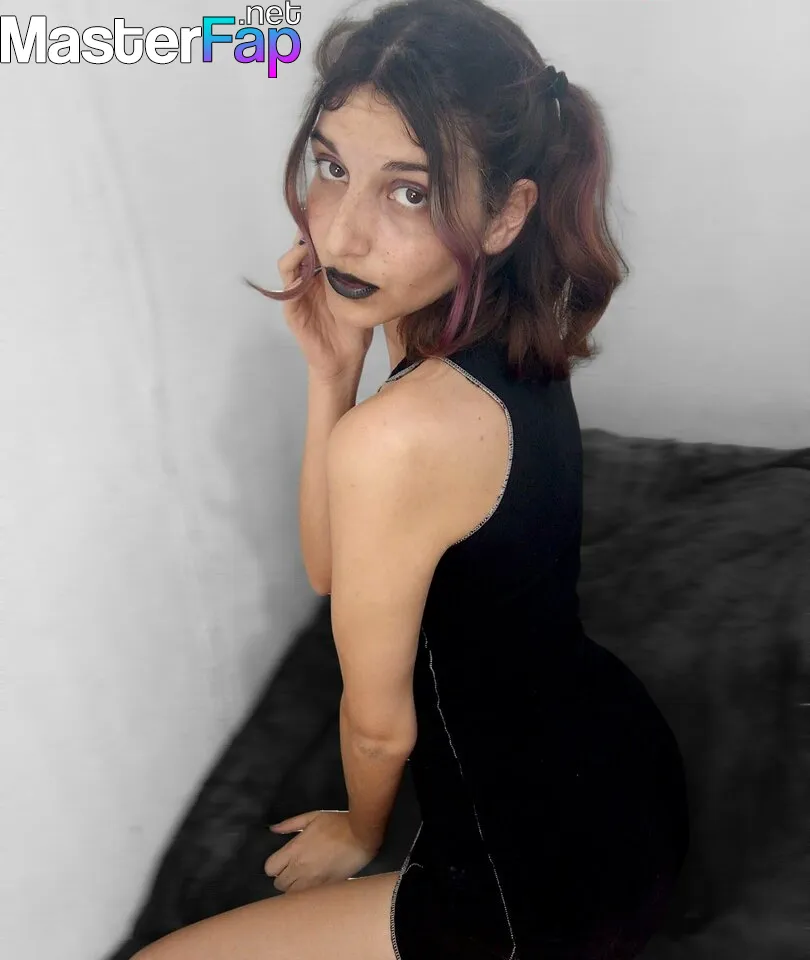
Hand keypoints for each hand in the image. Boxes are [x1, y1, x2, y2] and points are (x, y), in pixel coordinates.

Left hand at [264, 809, 378, 892]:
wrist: (361, 835)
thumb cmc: (337, 823)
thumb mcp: (313, 816)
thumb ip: (290, 824)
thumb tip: (273, 829)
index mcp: (295, 850)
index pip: (270, 868)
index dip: (274, 865)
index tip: (283, 861)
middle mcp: (300, 868)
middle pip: (279, 884)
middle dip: (284, 877)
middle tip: (294, 870)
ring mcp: (313, 880)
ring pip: (291, 895)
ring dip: (294, 888)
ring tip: (303, 879)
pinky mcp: (326, 888)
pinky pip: (308, 898)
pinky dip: (308, 894)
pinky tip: (314, 884)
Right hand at [275, 230, 373, 381]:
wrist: (344, 360)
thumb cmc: (354, 330)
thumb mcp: (363, 297)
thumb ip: (365, 276)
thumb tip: (380, 251)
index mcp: (323, 275)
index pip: (317, 243)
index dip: (321, 228)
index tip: (333, 214)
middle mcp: (307, 279)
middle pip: (300, 247)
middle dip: (307, 232)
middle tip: (319, 221)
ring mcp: (297, 294)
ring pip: (288, 262)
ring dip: (297, 251)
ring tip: (310, 244)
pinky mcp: (292, 310)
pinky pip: (286, 289)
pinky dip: (292, 277)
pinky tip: (304, 270)